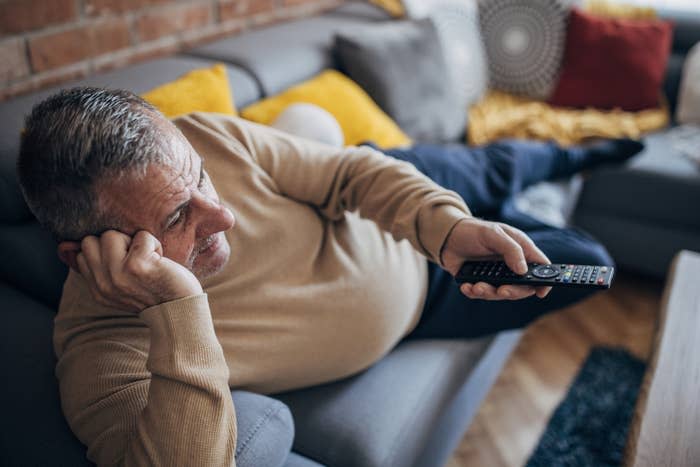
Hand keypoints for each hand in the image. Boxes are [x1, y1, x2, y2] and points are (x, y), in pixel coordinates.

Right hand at [70, 230, 202, 311]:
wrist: (181, 312)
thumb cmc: (156, 292)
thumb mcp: (120, 286)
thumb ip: (100, 268)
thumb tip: (68, 244)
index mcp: (97, 290)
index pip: (82, 253)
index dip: (106, 250)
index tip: (126, 262)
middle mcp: (103, 284)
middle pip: (90, 240)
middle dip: (115, 242)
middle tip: (137, 258)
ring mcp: (118, 275)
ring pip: (111, 235)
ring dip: (135, 241)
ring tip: (149, 259)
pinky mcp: (137, 266)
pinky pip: (142, 236)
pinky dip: (154, 243)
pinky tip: (161, 260)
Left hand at [441, 218, 551, 300]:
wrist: (446, 237)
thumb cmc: (473, 231)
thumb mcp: (493, 234)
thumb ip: (511, 250)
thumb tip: (523, 271)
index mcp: (521, 251)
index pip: (540, 267)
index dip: (545, 281)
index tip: (541, 293)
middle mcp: (511, 265)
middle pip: (522, 287)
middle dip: (512, 291)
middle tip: (501, 291)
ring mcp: (496, 275)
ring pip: (501, 293)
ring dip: (489, 293)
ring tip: (477, 286)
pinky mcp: (481, 282)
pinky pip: (482, 294)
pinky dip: (474, 292)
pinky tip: (466, 286)